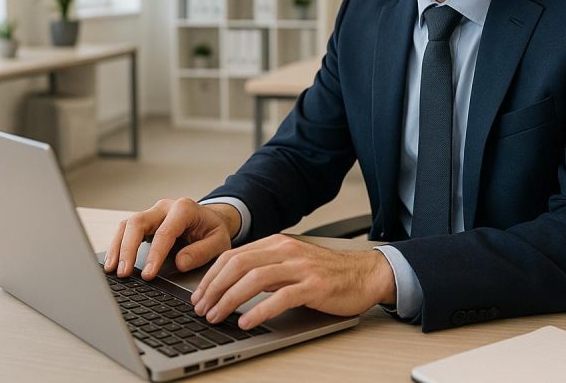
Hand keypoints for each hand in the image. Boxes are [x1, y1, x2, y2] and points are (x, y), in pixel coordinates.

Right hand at [103, 198, 239, 280]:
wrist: (212, 220)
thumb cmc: (214, 231)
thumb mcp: (219, 242)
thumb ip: (202, 252)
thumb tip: (180, 262)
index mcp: (184, 208)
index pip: (165, 232)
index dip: (155, 254)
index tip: (148, 274)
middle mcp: (165, 207)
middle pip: (138, 222)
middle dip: (128, 248)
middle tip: (124, 273)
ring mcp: (153, 213)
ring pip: (128, 225)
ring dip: (118, 247)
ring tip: (113, 270)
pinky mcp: (145, 222)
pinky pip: (126, 230)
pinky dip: (118, 246)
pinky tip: (114, 262)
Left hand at [190, 234, 395, 329]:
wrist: (366, 274)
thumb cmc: (328, 273)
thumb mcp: (291, 263)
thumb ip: (266, 268)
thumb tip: (231, 284)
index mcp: (277, 243)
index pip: (233, 255)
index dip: (211, 276)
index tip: (199, 295)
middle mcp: (286, 250)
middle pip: (238, 265)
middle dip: (214, 288)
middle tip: (202, 309)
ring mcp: (300, 267)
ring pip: (254, 279)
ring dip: (230, 299)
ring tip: (217, 316)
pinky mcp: (314, 286)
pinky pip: (280, 298)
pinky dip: (259, 311)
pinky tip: (247, 322)